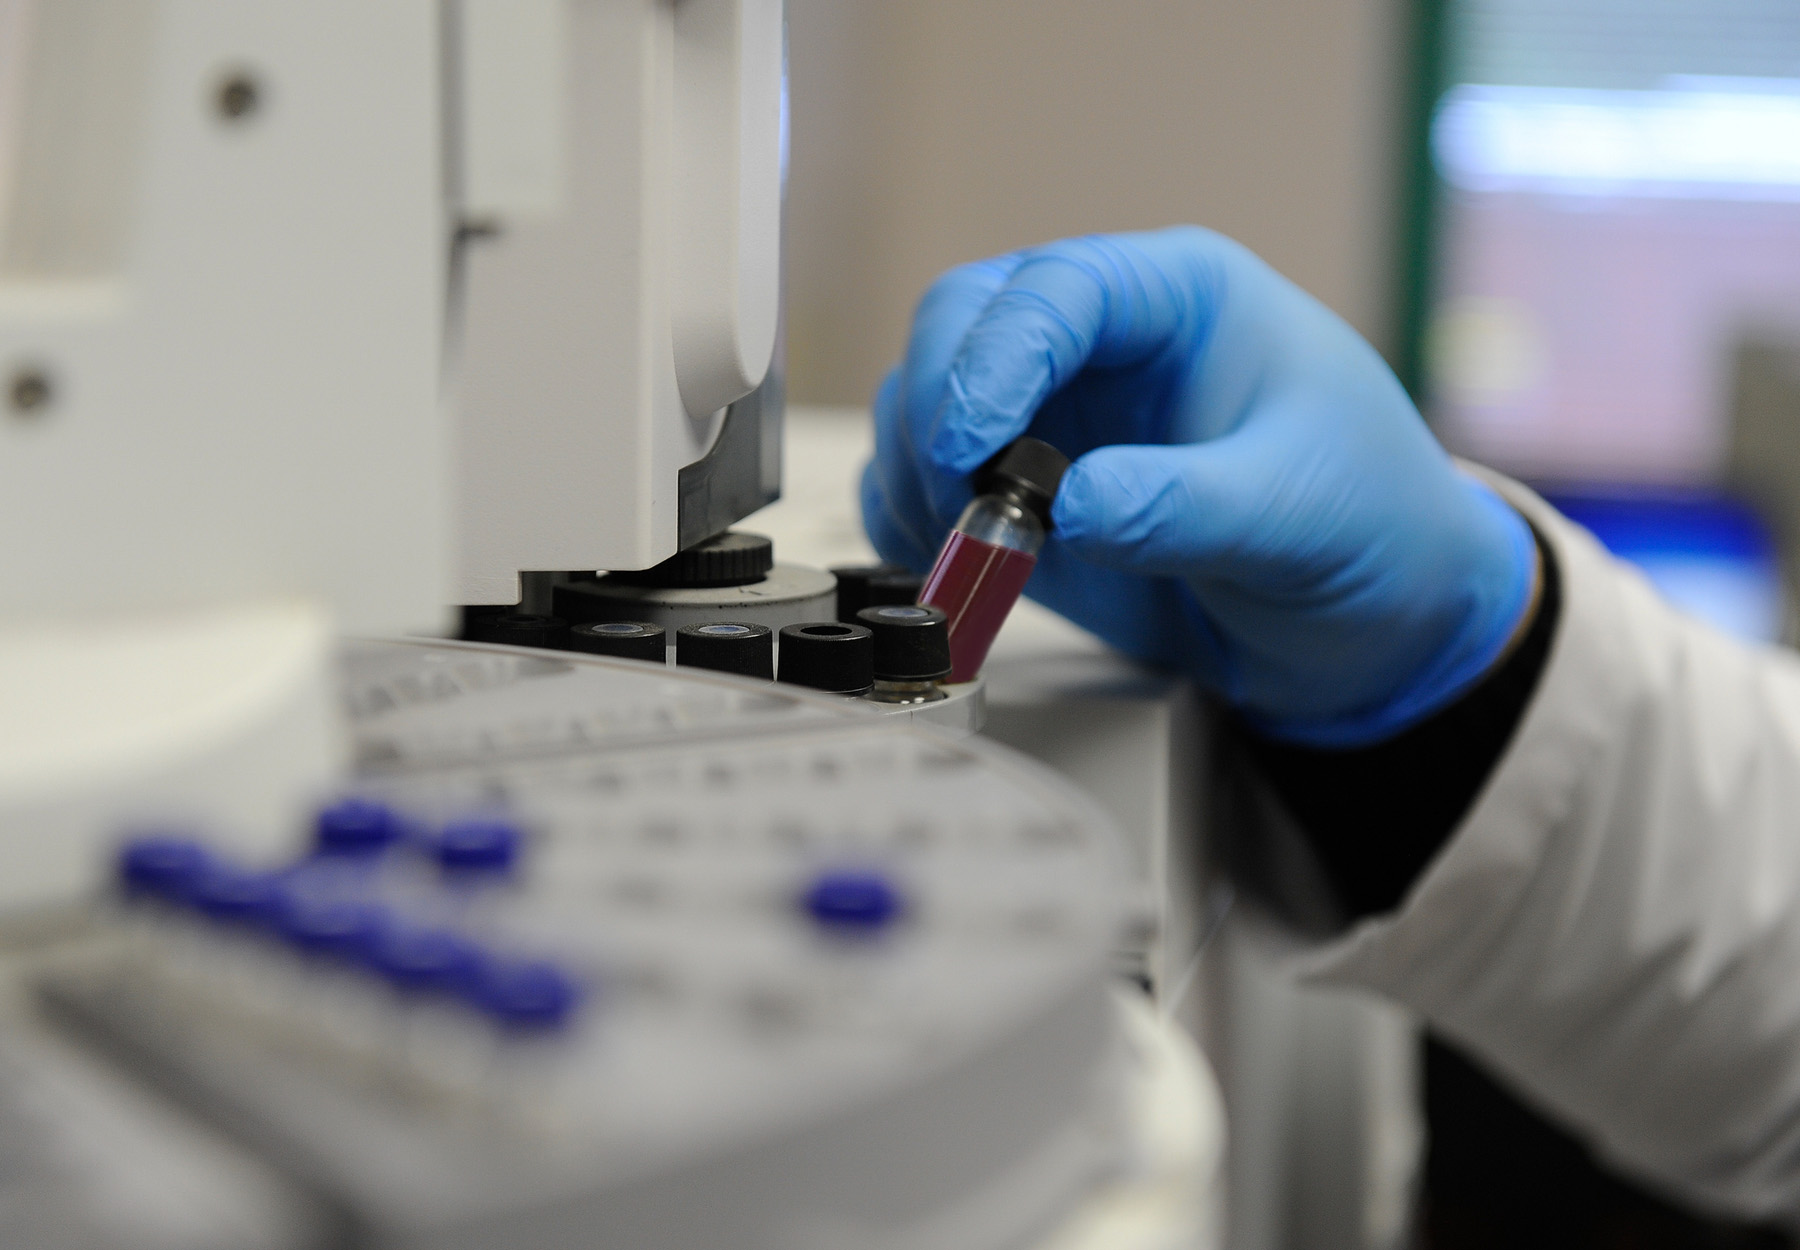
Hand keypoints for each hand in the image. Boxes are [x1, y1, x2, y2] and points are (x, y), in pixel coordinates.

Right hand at [860, 227, 1536, 745]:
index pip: (1057, 290)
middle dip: (937, 408)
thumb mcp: (1298, 515)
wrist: (1372, 627)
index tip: (970, 444)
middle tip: (955, 499)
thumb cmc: (1370, 528)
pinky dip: (911, 520)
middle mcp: (1103, 341)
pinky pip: (927, 481)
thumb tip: (1063, 509)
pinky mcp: (1025, 491)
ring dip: (917, 473)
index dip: (996, 357)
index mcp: (1181, 299)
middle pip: (962, 321)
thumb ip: (1182, 507)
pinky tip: (951, 567)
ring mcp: (1056, 414)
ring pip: (927, 399)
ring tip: (971, 554)